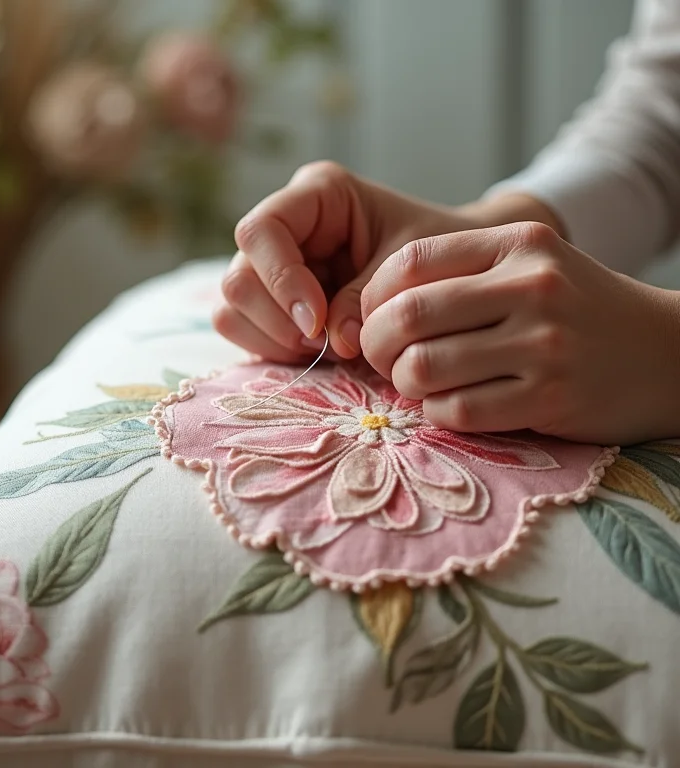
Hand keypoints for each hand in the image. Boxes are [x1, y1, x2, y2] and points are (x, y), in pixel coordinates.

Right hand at [213, 161, 477, 362]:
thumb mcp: (409, 267)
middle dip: (277, 320)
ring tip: (324, 347)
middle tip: (325, 342)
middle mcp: (284, 226)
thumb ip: (364, 298)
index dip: (281, 280)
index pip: (263, 230)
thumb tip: (331, 340)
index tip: (317, 322)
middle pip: (238, 276)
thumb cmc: (434, 254)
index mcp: (318, 194)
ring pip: (231, 306)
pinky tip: (312, 350)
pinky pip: (240, 328)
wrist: (446, 272)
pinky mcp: (269, 300)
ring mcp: (270, 265)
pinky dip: (271, 348)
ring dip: (273, 338)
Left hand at [360, 222, 679, 443]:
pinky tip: (449, 406)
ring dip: (404, 383)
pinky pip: (458, 412)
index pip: (410, 261)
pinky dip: (437, 413)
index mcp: (517, 244)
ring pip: (424, 368)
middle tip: (384, 359)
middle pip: (408, 316)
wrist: (666, 354)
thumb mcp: (530, 267)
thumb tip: (368, 310)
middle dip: (376, 345)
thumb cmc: (577, 312)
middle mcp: (532, 287)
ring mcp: (544, 344)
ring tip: (418, 384)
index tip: (374, 320)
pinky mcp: (551, 397)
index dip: (372, 296)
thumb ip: (459, 275)